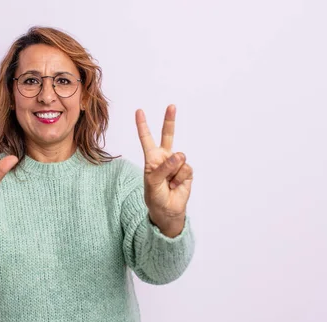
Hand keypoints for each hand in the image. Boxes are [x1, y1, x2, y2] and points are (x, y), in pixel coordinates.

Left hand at [135, 104, 192, 235]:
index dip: (143, 125)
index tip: (139, 111)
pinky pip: (185, 170)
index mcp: (152, 158)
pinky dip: (180, 179)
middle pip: (168, 135)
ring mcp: (177, 163)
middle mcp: (165, 157)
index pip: (146, 139)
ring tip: (169, 183)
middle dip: (169, 120)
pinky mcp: (187, 171)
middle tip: (171, 106)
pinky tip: (176, 185)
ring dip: (173, 173)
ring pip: (179, 158)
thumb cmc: (155, 196)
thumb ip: (163, 168)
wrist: (167, 210)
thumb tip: (179, 155)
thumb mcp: (152, 183)